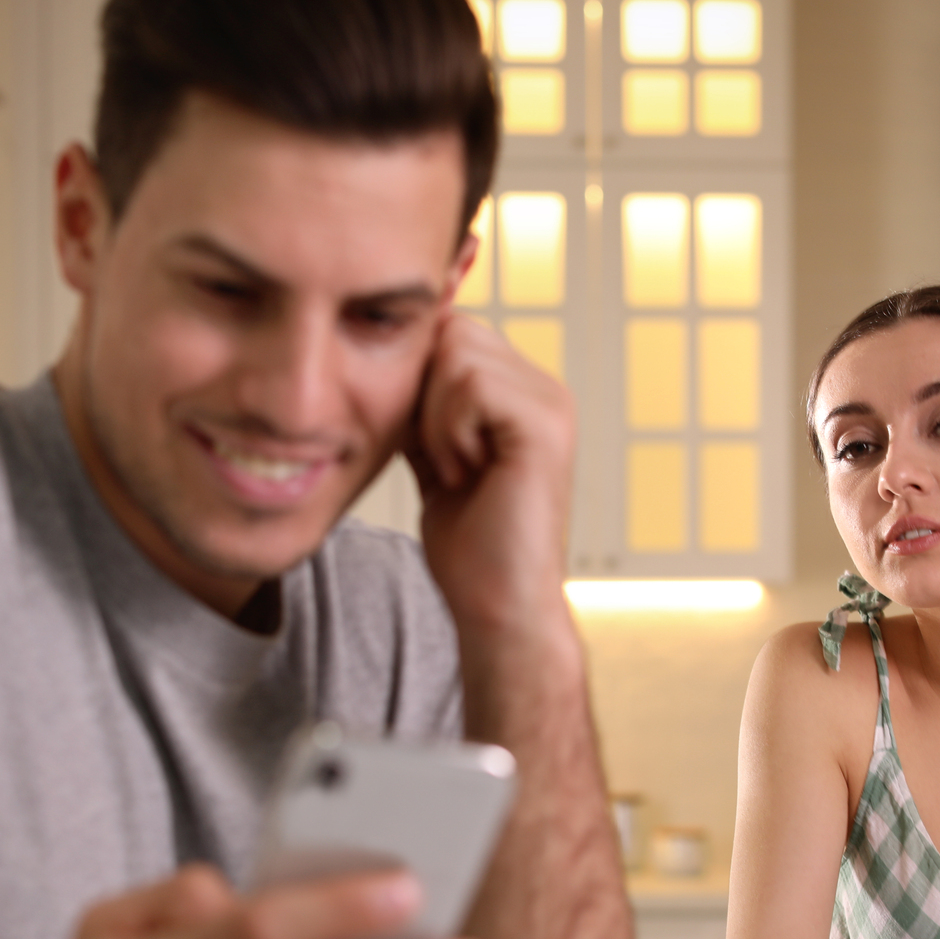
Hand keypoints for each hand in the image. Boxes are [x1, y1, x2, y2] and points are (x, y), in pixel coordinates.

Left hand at [407, 313, 577, 633]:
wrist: (498, 607)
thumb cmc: (471, 550)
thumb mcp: (436, 461)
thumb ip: (426, 412)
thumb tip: (389, 364)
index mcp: (523, 395)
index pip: (452, 334)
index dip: (418, 380)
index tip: (422, 447)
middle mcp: (545, 390)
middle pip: (453, 331)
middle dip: (424, 394)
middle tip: (442, 461)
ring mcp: (550, 403)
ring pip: (457, 352)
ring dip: (435, 417)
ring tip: (457, 471)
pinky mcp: (545, 423)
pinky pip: (471, 383)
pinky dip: (450, 429)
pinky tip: (466, 474)